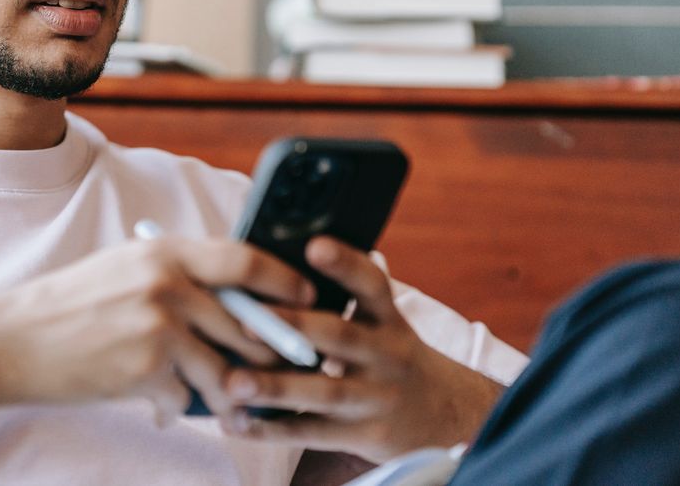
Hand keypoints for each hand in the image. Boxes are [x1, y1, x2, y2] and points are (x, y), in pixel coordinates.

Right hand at [0, 236, 315, 423]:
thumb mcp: (125, 270)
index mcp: (165, 251)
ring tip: (219, 398)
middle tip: (284, 368)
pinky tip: (153, 402)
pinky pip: (188, 399)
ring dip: (228, 391)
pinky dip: (177, 407)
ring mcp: (159, 327)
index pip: (246, 259)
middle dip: (270, 353)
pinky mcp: (147, 370)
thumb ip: (177, 275)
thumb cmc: (69, 307)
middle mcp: (167, 283)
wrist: (10, 341)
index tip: (308, 298)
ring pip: (227, 369)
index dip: (285, 281)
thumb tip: (234, 296)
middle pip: (250, 323)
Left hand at [221, 238, 504, 461]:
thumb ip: (343, 299)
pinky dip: (274, 430)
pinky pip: (314, 433)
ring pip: (324, 391)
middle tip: (246, 323)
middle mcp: (387, 355)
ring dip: (276, 387)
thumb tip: (274, 263)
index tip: (314, 245)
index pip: (372, 284)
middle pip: (340, 336)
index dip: (345, 264)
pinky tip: (238, 423)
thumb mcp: (383, 323)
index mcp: (388, 319)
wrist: (446, 415)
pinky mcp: (365, 435)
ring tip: (233, 383)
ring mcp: (377, 397)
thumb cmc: (390, 355)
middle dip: (294, 327)